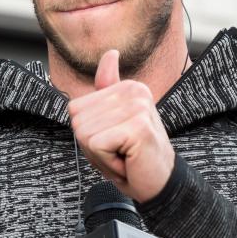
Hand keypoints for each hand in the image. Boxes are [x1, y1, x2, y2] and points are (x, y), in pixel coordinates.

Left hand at [68, 50, 174, 202]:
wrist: (160, 183)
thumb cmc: (134, 157)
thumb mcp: (114, 121)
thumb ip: (108, 89)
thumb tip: (110, 53)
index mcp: (128, 87)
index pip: (76, 108)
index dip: (88, 133)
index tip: (113, 141)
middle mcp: (134, 91)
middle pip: (78, 122)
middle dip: (92, 147)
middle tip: (119, 152)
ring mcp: (137, 108)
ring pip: (85, 135)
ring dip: (100, 156)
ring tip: (124, 157)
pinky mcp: (137, 127)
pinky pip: (96, 146)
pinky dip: (107, 163)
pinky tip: (127, 162)